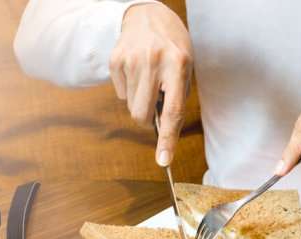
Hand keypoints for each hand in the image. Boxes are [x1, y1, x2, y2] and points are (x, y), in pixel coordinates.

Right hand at [110, 3, 192, 165]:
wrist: (148, 16)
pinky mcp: (115, 60)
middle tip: (153, 105)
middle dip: (146, 119)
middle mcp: (154, 61)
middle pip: (141, 114)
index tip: (164, 160)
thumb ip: (176, 97)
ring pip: (130, 106)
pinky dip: (128, 89)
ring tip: (147, 79)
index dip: (168, 138)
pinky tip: (135, 70)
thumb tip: (163, 132)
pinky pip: (119, 93)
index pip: (172, 110)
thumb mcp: (185, 66)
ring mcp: (132, 60)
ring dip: (138, 101)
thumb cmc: (171, 47)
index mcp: (178, 64)